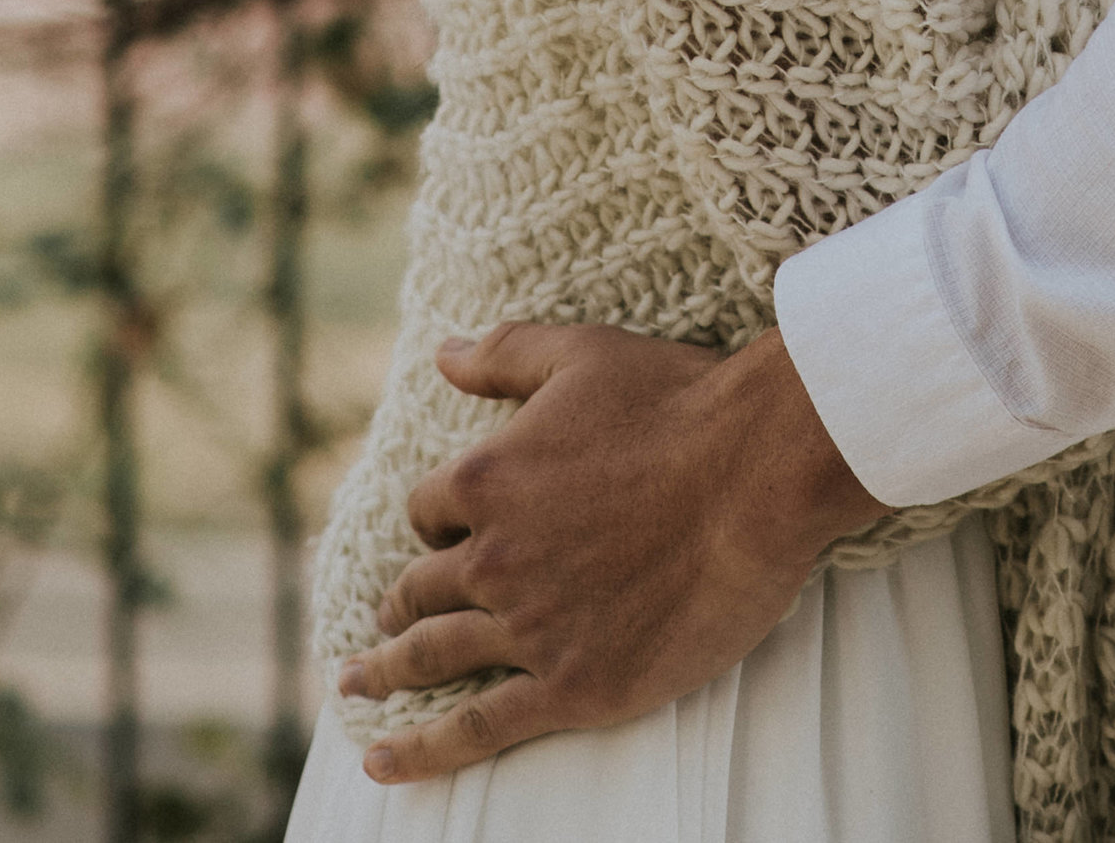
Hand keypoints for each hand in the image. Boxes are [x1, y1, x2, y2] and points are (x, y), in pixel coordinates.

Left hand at [336, 322, 887, 783]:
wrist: (758, 470)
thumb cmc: (677, 401)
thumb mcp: (581, 352)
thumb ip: (504, 354)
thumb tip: (442, 353)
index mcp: (487, 480)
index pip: (429, 511)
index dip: (435, 521)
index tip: (444, 535)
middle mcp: (494, 559)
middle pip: (421, 589)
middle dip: (398, 605)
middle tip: (383, 625)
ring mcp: (531, 628)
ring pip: (435, 657)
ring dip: (386, 673)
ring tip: (356, 687)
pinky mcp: (574, 686)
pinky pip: (479, 728)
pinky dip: (423, 750)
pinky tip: (385, 762)